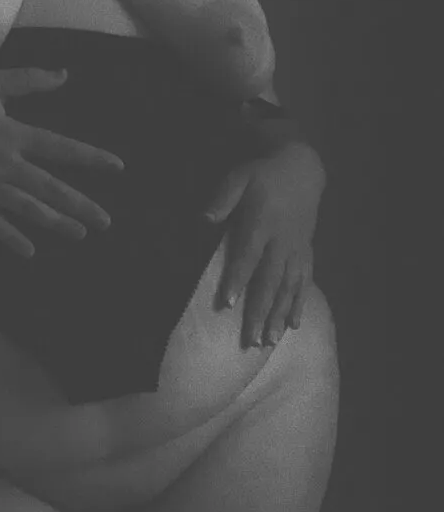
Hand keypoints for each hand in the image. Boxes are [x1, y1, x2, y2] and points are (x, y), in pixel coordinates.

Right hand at [0, 67, 123, 256]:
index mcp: (13, 135)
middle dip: (81, 205)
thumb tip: (64, 75)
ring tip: (80, 234)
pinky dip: (12, 238)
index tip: (117, 167)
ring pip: (28, 210)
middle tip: (106, 221)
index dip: (91, 158)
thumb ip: (28, 81)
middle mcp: (5, 164)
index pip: (61, 148)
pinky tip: (30, 251)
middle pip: (51, 189)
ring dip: (55, 223)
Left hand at [204, 142, 325, 347]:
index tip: (227, 303)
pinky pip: (305, 282)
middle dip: (260, 311)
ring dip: (279, 316)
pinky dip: (299, 304)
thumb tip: (205, 218)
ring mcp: (297, 250)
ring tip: (270, 341)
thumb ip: (223, 197)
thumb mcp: (240, 177)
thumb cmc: (264, 176)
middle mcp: (282, 242)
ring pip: (288, 288)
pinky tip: (293, 325)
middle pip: (269, 281)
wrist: (303, 170)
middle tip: (251, 339)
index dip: (237, 279)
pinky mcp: (307, 254)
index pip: (248, 256)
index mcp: (263, 223)